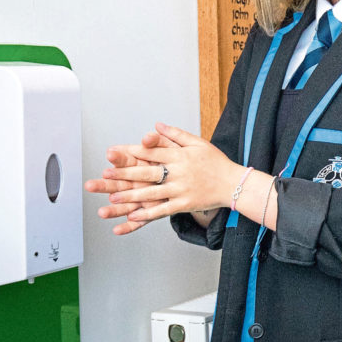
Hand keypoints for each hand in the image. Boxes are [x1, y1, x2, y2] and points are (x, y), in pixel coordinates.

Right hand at [84, 128, 178, 234]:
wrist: (193, 180)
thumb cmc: (178, 163)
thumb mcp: (171, 150)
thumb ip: (159, 142)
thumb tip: (151, 135)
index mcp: (141, 165)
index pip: (127, 161)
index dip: (118, 158)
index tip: (110, 154)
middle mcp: (138, 183)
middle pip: (119, 184)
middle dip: (104, 185)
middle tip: (90, 185)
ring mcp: (143, 198)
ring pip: (125, 204)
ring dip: (113, 209)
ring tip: (102, 212)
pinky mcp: (150, 212)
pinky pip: (139, 222)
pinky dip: (128, 227)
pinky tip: (117, 230)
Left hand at [85, 123, 241, 233]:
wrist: (234, 183)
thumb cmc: (216, 162)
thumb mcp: (197, 142)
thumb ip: (175, 134)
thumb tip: (156, 126)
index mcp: (181, 155)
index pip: (153, 153)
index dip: (133, 153)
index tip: (116, 154)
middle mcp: (179, 172)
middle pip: (148, 173)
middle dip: (125, 174)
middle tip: (106, 175)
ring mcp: (182, 189)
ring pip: (152, 193)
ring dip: (131, 196)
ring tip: (113, 198)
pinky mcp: (185, 204)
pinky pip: (163, 210)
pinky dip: (147, 213)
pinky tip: (133, 215)